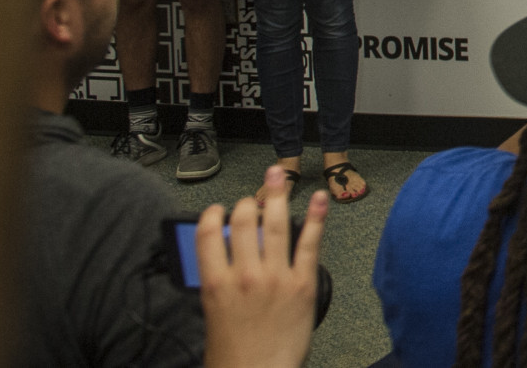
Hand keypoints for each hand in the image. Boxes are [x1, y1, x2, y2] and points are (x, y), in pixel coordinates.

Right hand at [198, 166, 326, 367]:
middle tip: (254, 197)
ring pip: (276, 224)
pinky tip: (319, 199)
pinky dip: (317, 217)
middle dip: (247, 203)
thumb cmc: (233, 357)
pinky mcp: (304, 283)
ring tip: (279, 176)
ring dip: (278, 195)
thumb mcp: (213, 317)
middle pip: (243, 221)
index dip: (213, 214)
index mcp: (216, 284)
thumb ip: (219, 285)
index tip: (220, 208)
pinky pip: (310, 242)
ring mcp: (276, 276)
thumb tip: (224, 260)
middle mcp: (245, 275)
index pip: (208, 233)